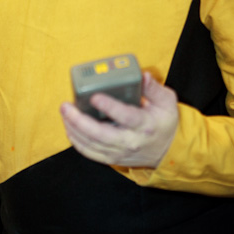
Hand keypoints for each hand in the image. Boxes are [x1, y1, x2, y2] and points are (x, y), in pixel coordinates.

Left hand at [60, 72, 178, 167]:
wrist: (168, 151)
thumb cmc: (165, 122)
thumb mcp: (166, 101)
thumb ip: (153, 87)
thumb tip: (143, 75)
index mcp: (144, 125)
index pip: (125, 116)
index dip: (109, 106)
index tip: (95, 96)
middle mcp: (130, 141)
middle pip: (100, 134)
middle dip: (79, 120)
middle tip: (66, 106)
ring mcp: (120, 152)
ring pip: (91, 144)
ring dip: (74, 129)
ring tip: (64, 112)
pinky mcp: (112, 158)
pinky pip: (90, 153)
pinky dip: (76, 141)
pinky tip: (69, 127)